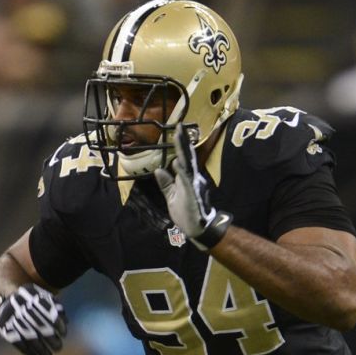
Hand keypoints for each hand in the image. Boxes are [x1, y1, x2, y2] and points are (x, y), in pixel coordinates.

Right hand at [0, 283, 67, 354]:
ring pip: (30, 338)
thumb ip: (54, 306)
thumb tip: (66, 321)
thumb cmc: (29, 299)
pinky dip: (27, 351)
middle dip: (51, 340)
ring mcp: (14, 320)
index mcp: (34, 299)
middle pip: (41, 328)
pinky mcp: (6, 328)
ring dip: (41, 350)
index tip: (63, 334)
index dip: (58, 325)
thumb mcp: (42, 295)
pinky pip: (17, 342)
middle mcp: (24, 309)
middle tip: (58, 347)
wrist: (4, 298)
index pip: (50, 314)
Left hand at [154, 125, 231, 249]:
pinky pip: (185, 181)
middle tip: (179, 125)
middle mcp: (191, 178)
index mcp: (186, 178)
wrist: (197, 229)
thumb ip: (166, 184)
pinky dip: (181, 172)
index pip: (183, 157)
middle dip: (182, 141)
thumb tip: (158, 170)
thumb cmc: (186, 213)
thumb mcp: (172, 197)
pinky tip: (177, 162)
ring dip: (182, 151)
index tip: (177, 130)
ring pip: (187, 164)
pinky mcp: (191, 194)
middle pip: (186, 156)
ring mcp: (192, 185)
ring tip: (179, 136)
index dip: (180, 144)